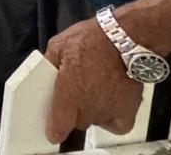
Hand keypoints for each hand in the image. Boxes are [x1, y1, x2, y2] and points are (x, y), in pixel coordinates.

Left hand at [44, 15, 144, 143]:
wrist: (124, 40)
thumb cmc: (91, 41)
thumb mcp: (58, 46)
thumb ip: (49, 65)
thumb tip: (43, 74)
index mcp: (68, 96)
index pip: (57, 127)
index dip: (54, 130)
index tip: (52, 130)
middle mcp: (87, 109)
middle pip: (76, 121)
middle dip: (73, 108)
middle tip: (76, 89)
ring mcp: (107, 113)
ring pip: (94, 120)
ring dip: (92, 109)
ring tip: (95, 87)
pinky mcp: (127, 113)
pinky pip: (116, 125)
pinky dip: (113, 118)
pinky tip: (110, 104)